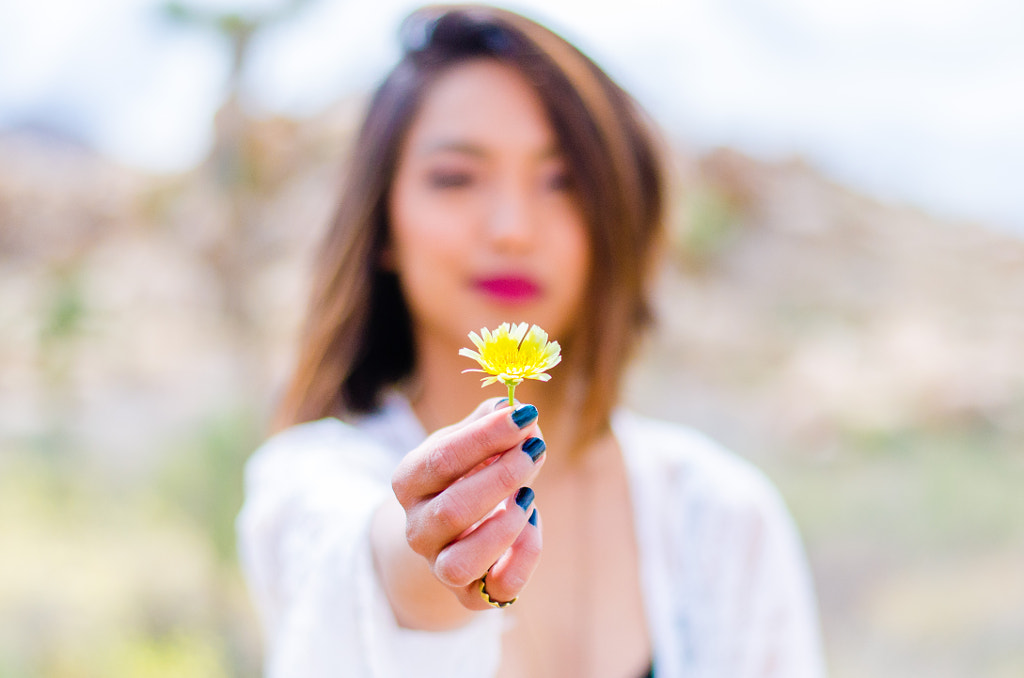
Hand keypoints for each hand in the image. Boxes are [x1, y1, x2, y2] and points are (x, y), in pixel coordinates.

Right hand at [390, 398, 545, 610]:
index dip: (486, 436)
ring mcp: (439, 566)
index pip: (441, 459)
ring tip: (529, 496)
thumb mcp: (468, 443)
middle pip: (452, 510)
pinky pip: (495, 591)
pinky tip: (533, 527)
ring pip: (461, 562)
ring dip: (504, 528)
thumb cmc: (464, 475)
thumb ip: (489, 423)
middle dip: (501, 477)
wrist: (454, 532)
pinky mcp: (470, 594)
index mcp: (409, 482)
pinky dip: (521, 561)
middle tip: (534, 450)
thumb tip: (515, 408)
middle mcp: (417, 528)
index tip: (525, 415)